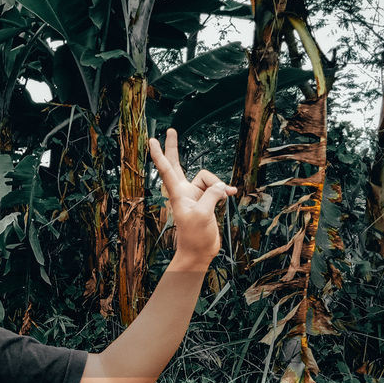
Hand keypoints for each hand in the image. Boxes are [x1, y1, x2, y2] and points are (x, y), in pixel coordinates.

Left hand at [147, 128, 237, 263]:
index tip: (151, 141)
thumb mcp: (203, 214)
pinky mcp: (205, 200)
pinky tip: (232, 194)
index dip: (159, 154)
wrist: (199, 252)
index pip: (166, 169)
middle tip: (171, 130)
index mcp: (177, 193)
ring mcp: (194, 195)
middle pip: (177, 164)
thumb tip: (221, 187)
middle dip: (174, 147)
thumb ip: (212, 195)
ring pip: (208, 178)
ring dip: (218, 186)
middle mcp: (184, 191)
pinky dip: (224, 190)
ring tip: (222, 199)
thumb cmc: (195, 236)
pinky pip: (216, 187)